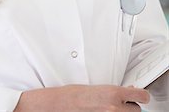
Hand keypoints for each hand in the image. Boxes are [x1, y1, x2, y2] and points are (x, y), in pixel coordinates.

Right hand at [14, 84, 149, 110]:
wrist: (57, 106)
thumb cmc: (71, 96)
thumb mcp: (95, 89)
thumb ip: (114, 92)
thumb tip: (127, 93)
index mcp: (112, 94)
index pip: (141, 97)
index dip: (141, 96)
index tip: (140, 97)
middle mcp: (115, 109)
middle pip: (137, 111)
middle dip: (129, 108)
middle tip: (119, 105)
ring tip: (109, 110)